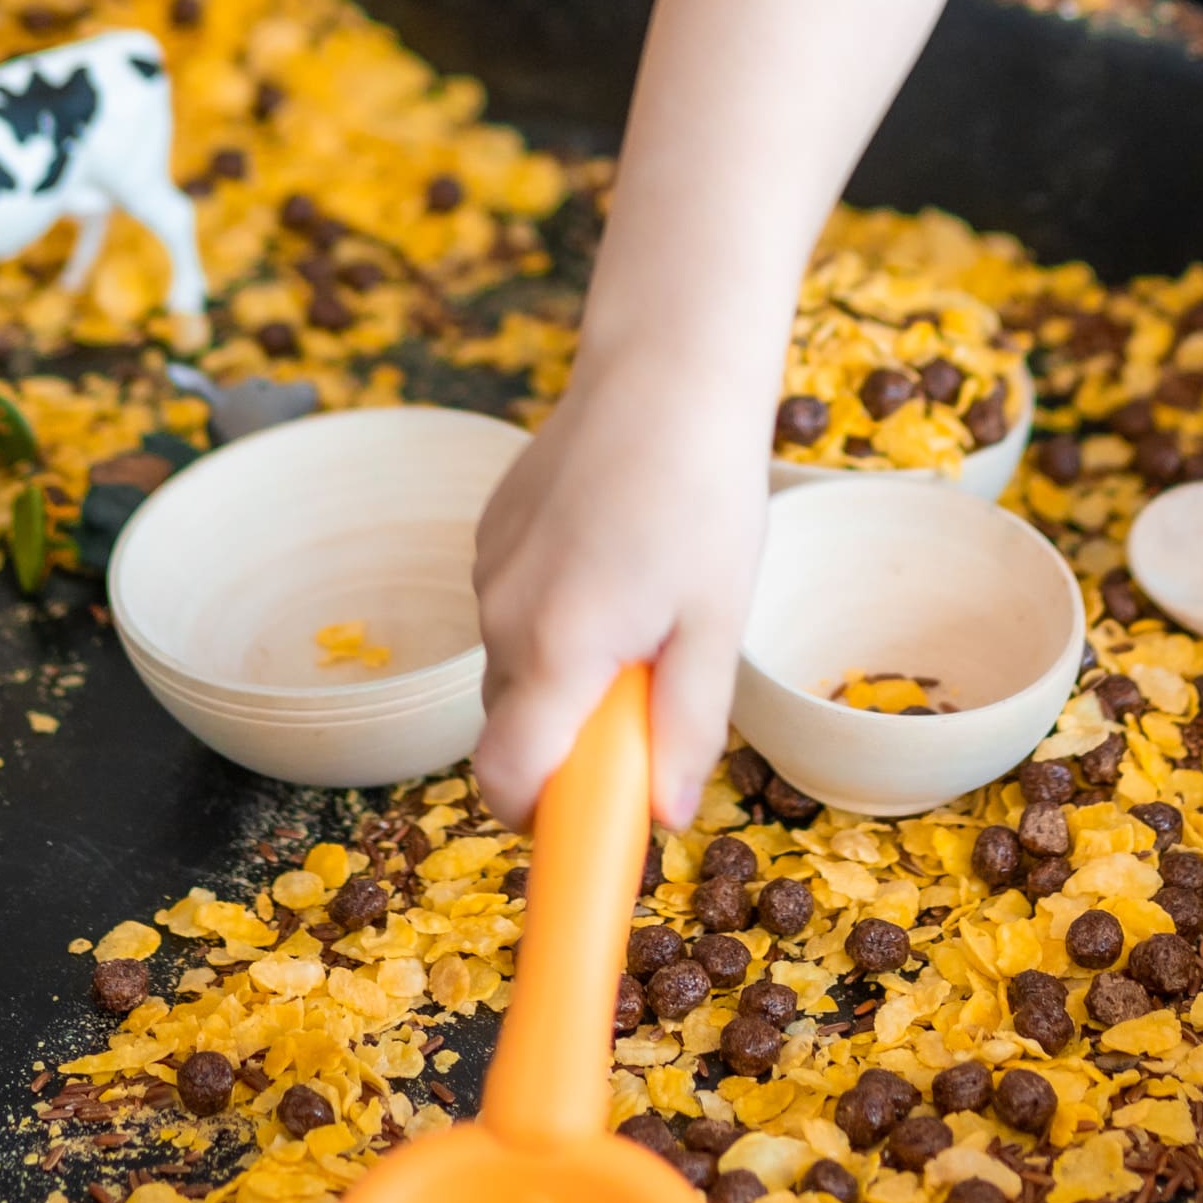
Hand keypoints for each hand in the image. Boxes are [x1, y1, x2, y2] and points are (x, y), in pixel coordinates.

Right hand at [466, 354, 772, 826]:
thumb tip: (665, 816)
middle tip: (649, 705)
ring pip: (512, 667)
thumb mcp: (716, 622)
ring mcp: (487, 571)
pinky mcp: (488, 533)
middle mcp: (503, 615)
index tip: (587, 828)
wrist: (663, 373)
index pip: (506, 778)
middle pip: (512, 727)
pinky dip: (553, 619)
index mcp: (560, 648)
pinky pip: (511, 609)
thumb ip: (686, 725)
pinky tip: (613, 563)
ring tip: (644, 614)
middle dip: (570, 743)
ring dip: (565, 676)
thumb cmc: (702, 495)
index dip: (539, 821)